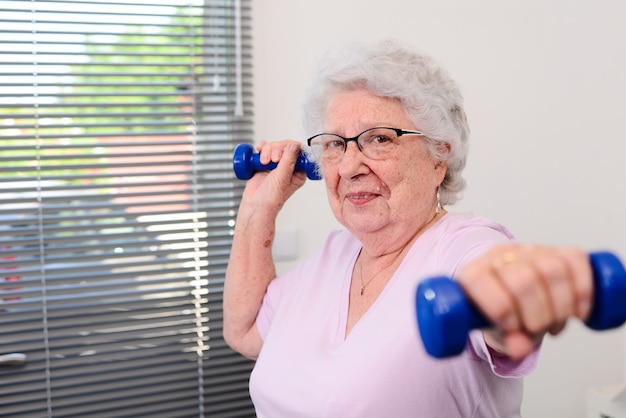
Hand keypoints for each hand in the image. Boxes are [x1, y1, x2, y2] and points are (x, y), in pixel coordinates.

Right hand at [242, 140, 306, 213]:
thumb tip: (295, 145)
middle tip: (273, 160)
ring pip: (274, 146)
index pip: (299, 152)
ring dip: (267, 150)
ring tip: (264, 162)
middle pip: (286, 146)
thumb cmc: (271, 197)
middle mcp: (288, 167)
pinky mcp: (265, 162)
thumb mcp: (282, 177)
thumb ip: (289, 161)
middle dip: (277, 149)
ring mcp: (276, 164)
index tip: (284, 152)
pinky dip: (261, 148)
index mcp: (298, 172)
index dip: (291, 147)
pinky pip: (264, 148)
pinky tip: (258, 152)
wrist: (254, 204)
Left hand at [456, 244, 592, 358]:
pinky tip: (579, 312)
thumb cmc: (501, 314)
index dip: (501, 309)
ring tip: (555, 323)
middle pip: (523, 278)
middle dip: (536, 313)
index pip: (480, 280)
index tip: (514, 328)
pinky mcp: (557, 250)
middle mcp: (500, 255)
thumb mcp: (498, 332)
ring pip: (552, 269)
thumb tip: (520, 348)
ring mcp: (529, 250)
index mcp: (474, 273)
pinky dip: (582, 291)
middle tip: (538, 329)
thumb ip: (507, 342)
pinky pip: (575, 260)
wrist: (514, 293)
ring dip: (561, 305)